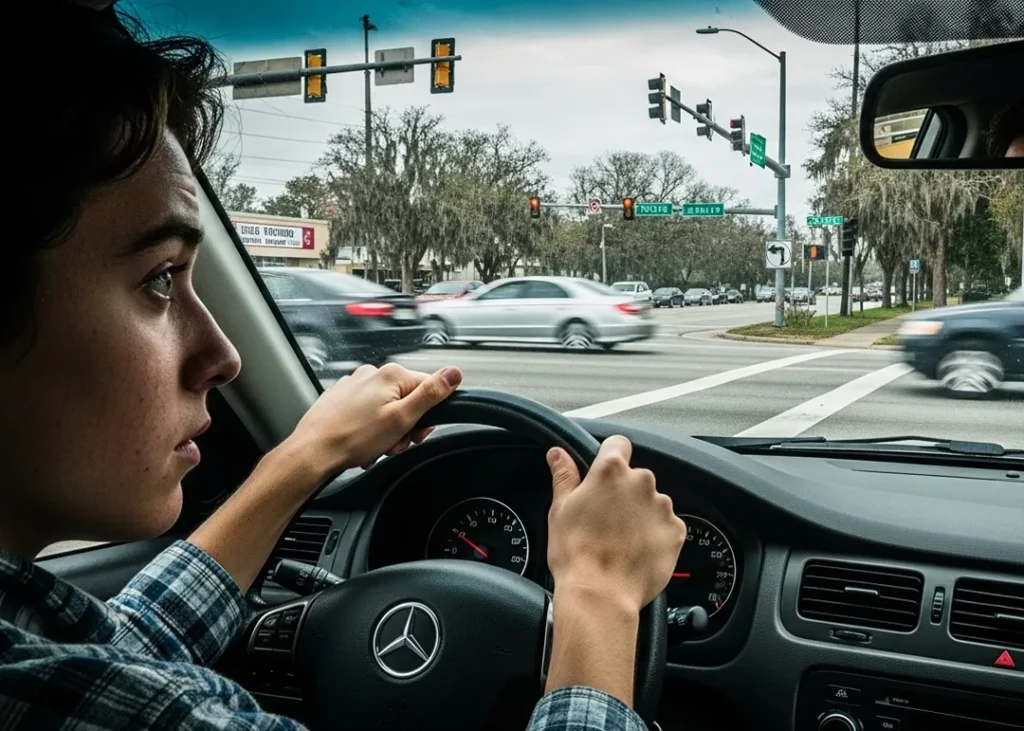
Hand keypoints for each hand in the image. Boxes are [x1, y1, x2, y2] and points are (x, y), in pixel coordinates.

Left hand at [287, 363, 462, 474]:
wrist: (314, 451)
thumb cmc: (352, 438)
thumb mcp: (402, 419)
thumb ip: (431, 394)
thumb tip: (454, 373)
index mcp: (391, 375)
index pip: (429, 389)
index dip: (427, 417)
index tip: (416, 433)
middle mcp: (372, 374)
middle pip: (407, 400)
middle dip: (404, 426)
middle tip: (392, 443)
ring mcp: (355, 385)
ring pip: (387, 409)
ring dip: (387, 431)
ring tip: (374, 446)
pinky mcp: (342, 398)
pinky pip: (367, 413)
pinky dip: (369, 429)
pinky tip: (361, 442)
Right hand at [546, 436, 685, 612]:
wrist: (601, 595)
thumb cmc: (576, 553)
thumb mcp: (560, 509)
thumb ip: (564, 475)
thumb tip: (558, 453)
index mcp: (611, 471)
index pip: (618, 444)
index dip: (609, 456)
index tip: (604, 473)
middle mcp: (641, 482)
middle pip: (635, 477)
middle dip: (624, 493)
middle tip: (605, 518)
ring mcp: (662, 507)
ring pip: (652, 502)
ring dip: (640, 514)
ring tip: (621, 540)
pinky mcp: (676, 531)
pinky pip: (666, 525)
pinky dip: (655, 534)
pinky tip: (636, 551)